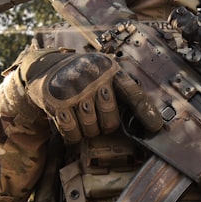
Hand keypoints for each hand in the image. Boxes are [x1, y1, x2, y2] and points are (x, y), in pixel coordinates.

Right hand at [21, 50, 162, 142]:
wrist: (44, 67)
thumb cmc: (82, 76)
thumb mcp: (103, 73)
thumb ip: (121, 90)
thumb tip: (149, 120)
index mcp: (109, 69)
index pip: (133, 94)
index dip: (146, 113)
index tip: (156, 128)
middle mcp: (92, 77)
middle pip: (111, 121)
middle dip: (107, 125)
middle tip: (99, 116)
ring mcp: (73, 90)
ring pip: (91, 130)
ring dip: (88, 130)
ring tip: (82, 116)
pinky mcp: (56, 103)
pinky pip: (72, 134)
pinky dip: (72, 135)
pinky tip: (70, 121)